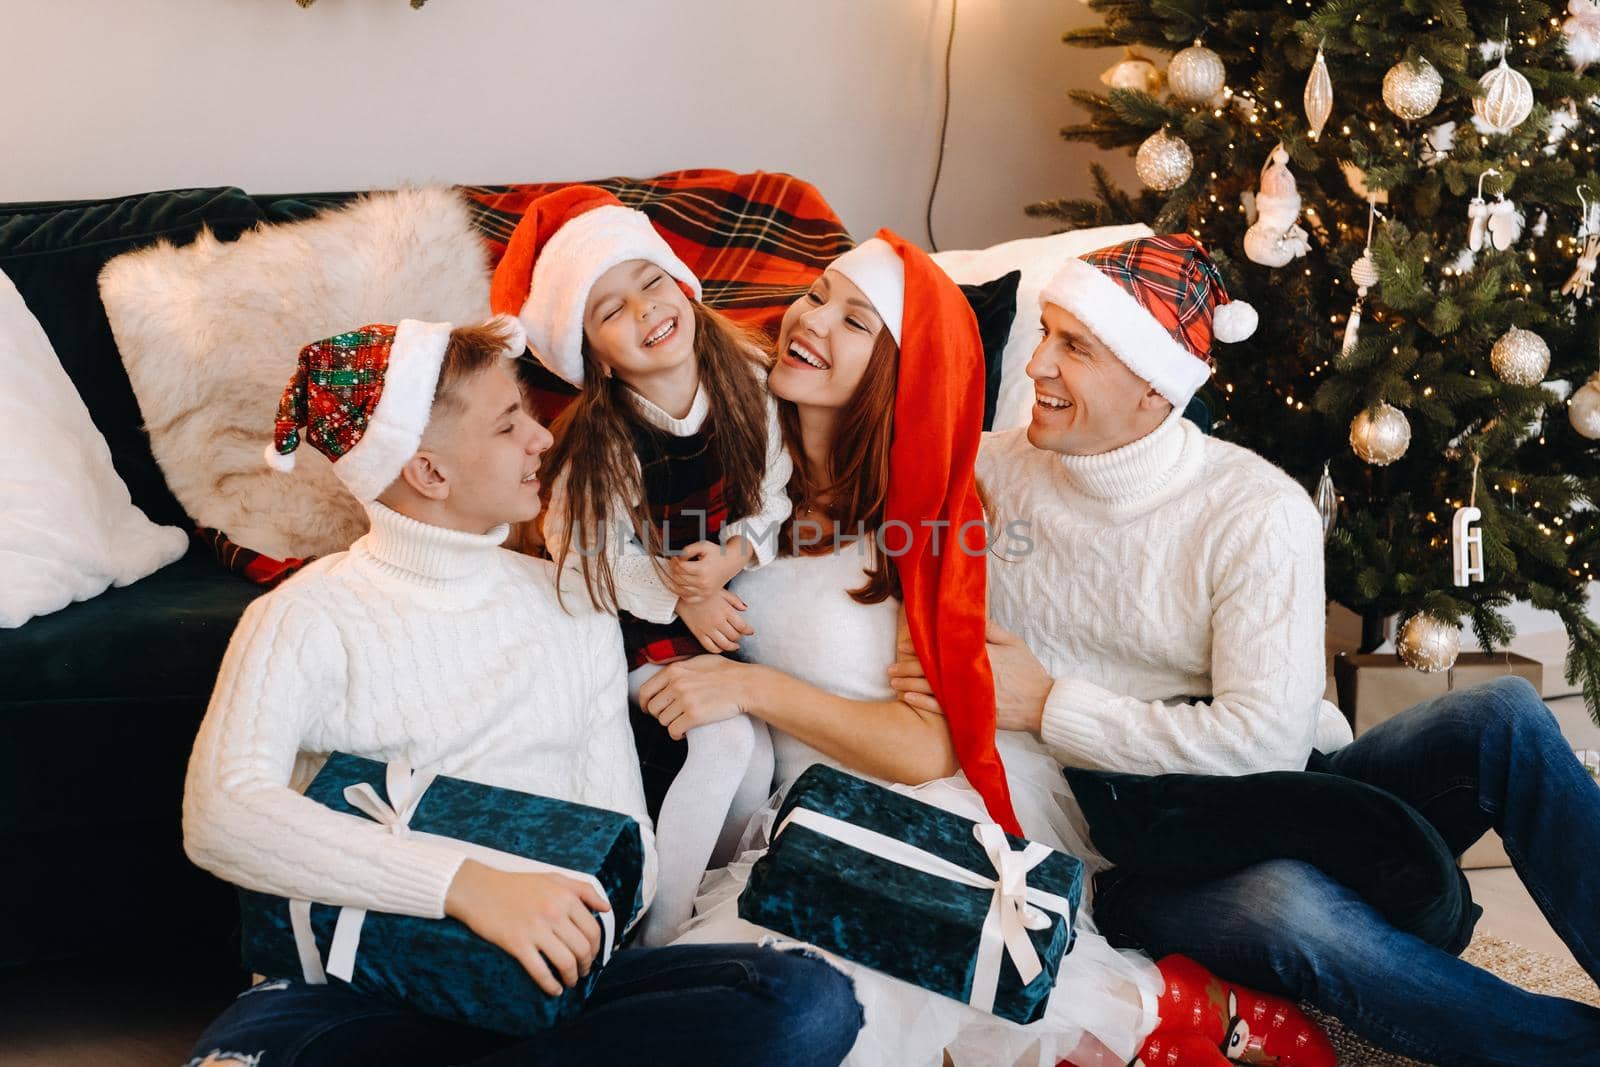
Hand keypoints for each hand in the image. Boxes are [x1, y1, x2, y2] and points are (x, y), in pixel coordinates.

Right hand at [445, 860, 608, 995]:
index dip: (596, 948)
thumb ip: (583, 890)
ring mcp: (536, 929)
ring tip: (569, 981)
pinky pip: (540, 971)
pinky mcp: (517, 944)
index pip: (593, 930)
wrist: (479, 889)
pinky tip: (554, 989)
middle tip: (582, 972)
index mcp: (566, 897)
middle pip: (583, 949)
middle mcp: (554, 913)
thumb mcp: (554, 878)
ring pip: (566, 962)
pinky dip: (551, 985)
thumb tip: (606, 908)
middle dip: (586, 966)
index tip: (591, 956)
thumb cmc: (517, 885)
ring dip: (572, 978)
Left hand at [638, 655, 753, 738]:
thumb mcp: (698, 661)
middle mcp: (676, 684)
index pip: (645, 691)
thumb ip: (679, 668)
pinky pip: (674, 730)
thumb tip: (664, 674)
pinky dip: (677, 734)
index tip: (648, 709)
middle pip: (653, 708)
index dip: (645, 703)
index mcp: (674, 670)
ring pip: (663, 721)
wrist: (745, 685)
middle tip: (672, 716)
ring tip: (682, 722)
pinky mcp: (694, 716)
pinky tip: (684, 732)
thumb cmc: (726, 672)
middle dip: (660, 714)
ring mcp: (685, 700)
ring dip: (671, 724)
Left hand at [668, 538, 753, 603]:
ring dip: (674, 581)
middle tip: (673, 565)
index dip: (674, 562)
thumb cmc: (717, 554)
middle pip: (679, 578)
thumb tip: (677, 558)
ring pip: (680, 589)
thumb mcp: (703, 546)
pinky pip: (688, 599)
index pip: (680, 568)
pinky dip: (681, 593)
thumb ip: (688, 549)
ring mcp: (704, 591)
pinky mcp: (706, 596)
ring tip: (676, 573)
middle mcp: (703, 582)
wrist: (731, 562)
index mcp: (702, 569)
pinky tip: (681, 585)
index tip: (674, 558)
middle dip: (672, 570)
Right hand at [676, 588, 753, 652]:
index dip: (748, 631)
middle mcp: (718, 622)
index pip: (742, 626)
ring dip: (732, 646)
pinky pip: (710, 647)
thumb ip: (735, 600)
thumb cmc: (703, 592)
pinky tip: (721, 647)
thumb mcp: (721, 592)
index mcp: (726, 611)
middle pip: (734, 636)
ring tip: (735, 645)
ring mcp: (708, 629)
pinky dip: (718, 650)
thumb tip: (745, 608)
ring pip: (725, 644)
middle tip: (740, 635)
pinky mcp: (699, 634)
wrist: (682, 595)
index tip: (750, 631)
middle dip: (739, 637)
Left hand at [888, 620, 1050, 734]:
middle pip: (933, 669)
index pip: (944, 648)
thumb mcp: (1014, 643)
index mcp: (981, 654)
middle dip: (909, 667)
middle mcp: (971, 674)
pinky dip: (923, 703)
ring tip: (892, 682)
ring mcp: (970, 695)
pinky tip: (907, 699)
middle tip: (890, 666)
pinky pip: (942, 709)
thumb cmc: (1028, 671)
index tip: (906, 646)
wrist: (1042, 705)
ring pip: (932, 689)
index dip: (922, 648)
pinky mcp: (971, 712)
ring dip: (909, 684)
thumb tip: (969, 616)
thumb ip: (991, 629)